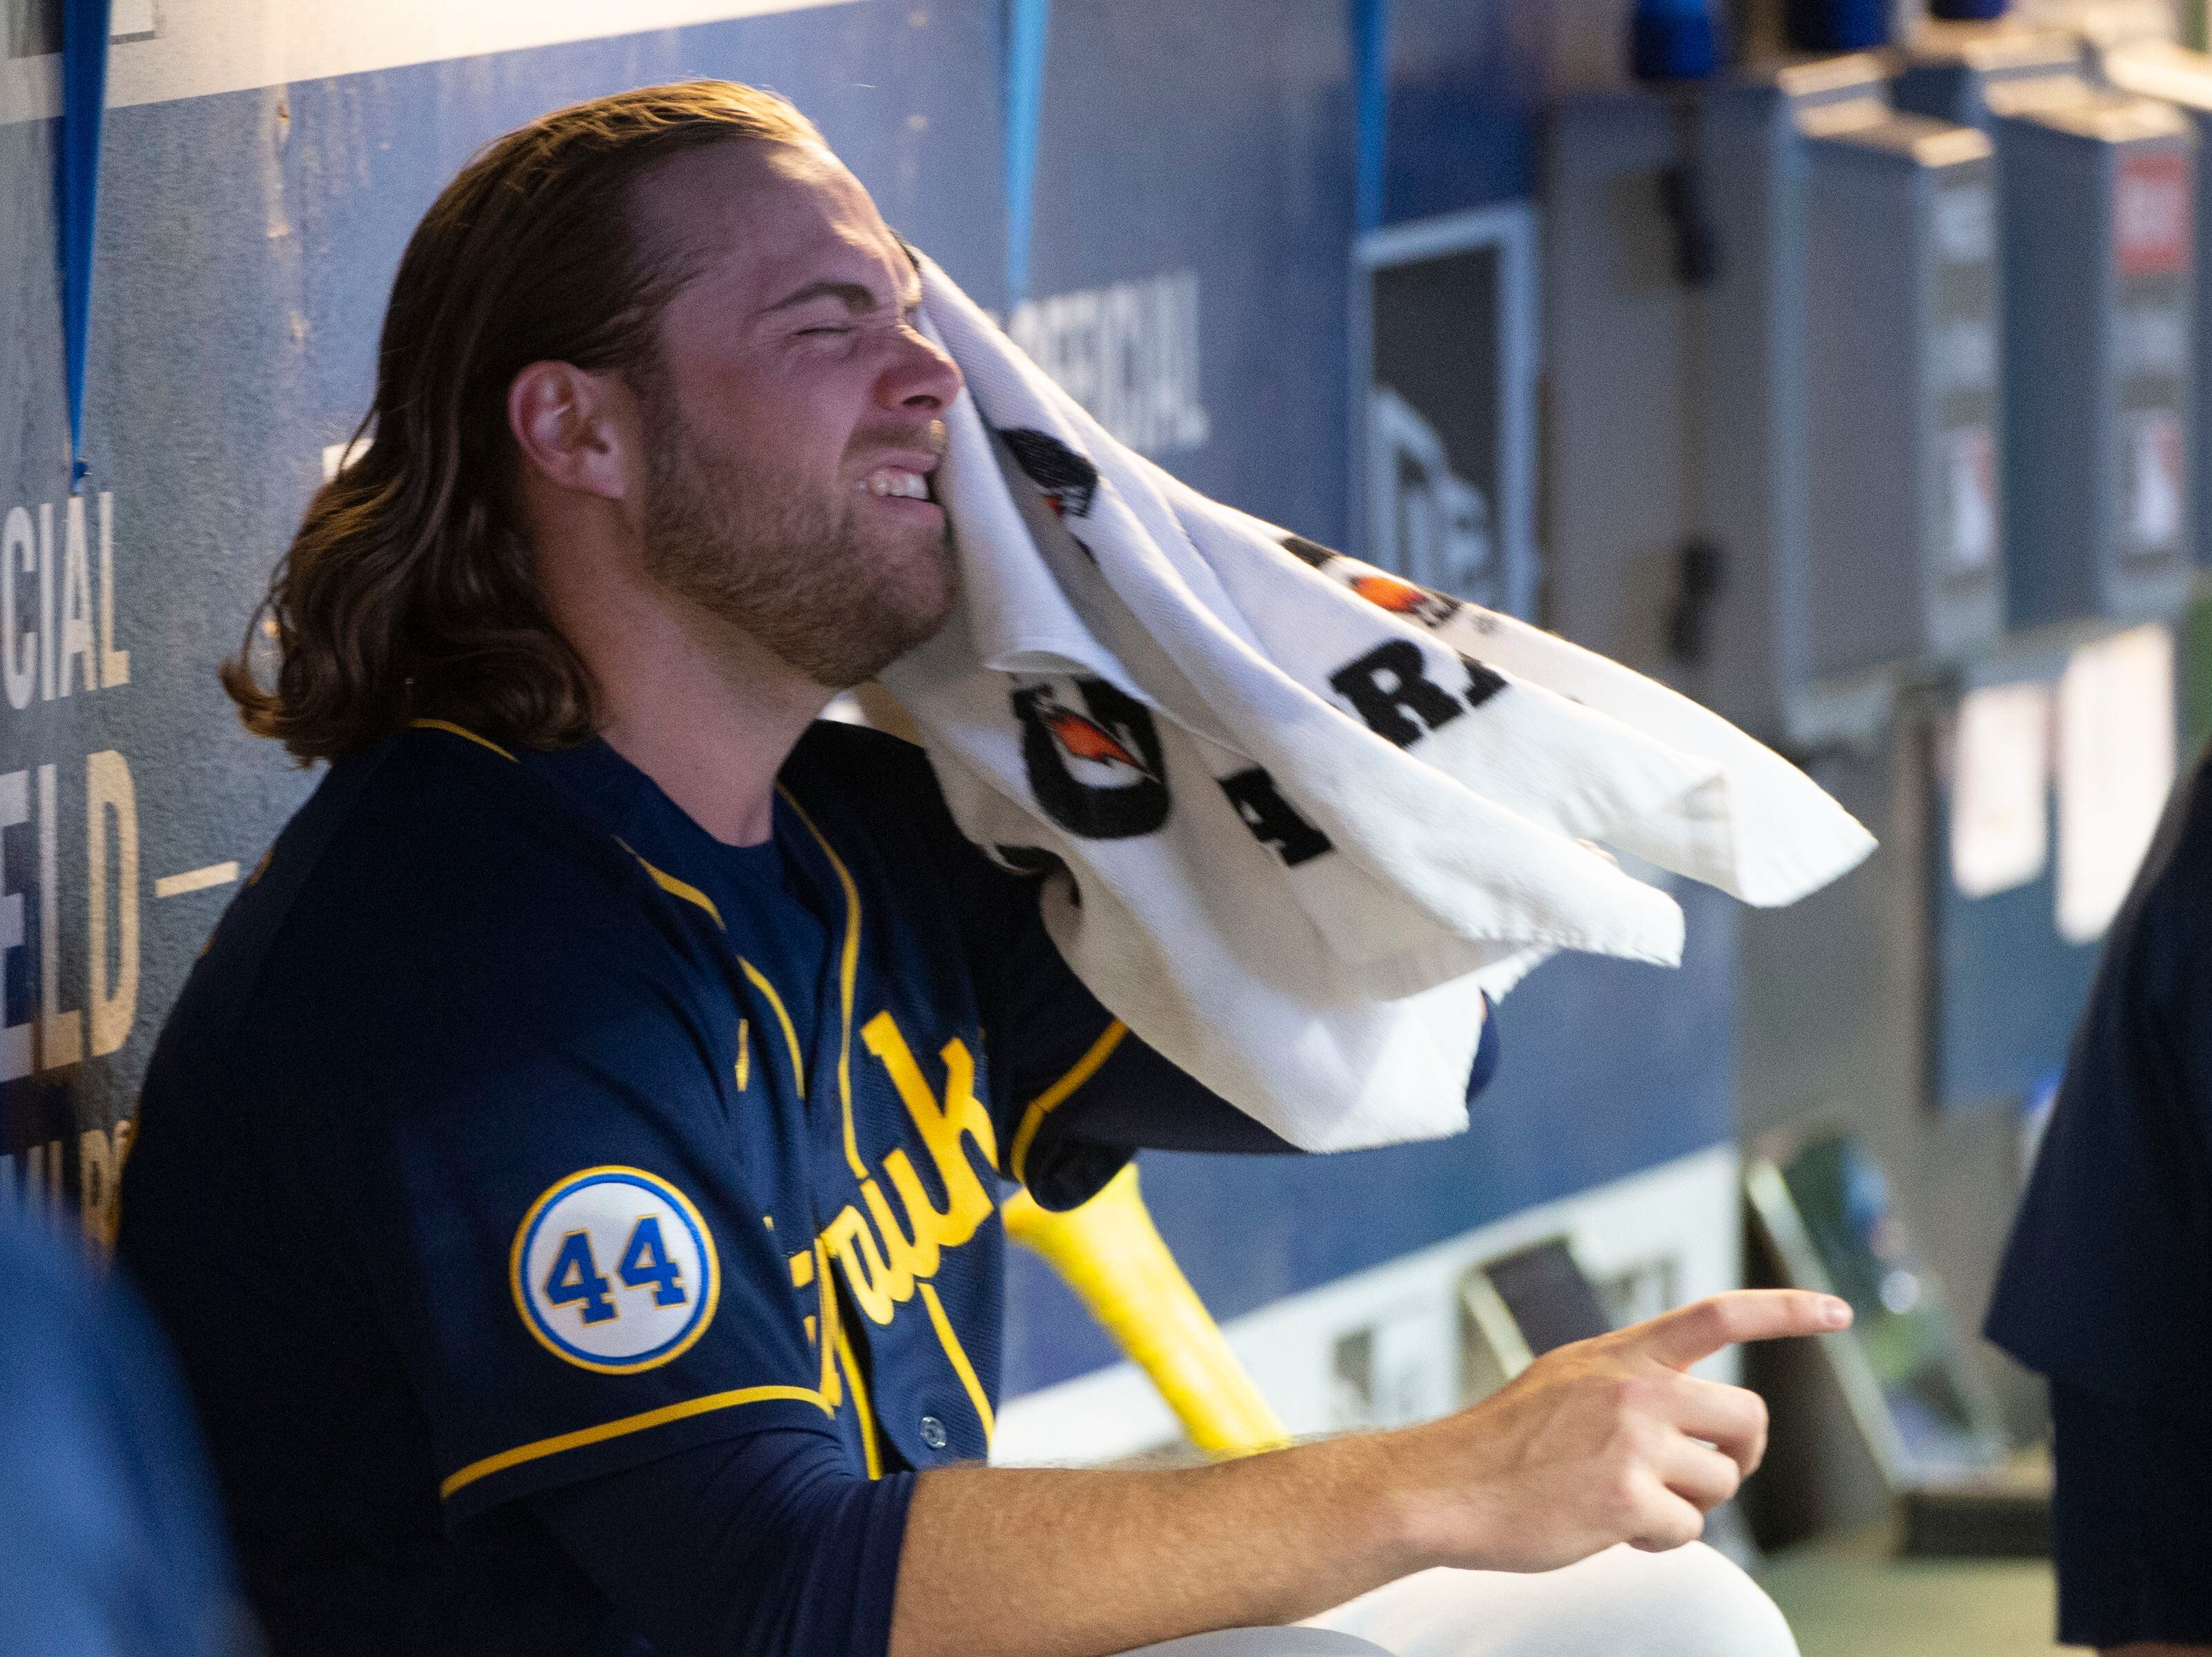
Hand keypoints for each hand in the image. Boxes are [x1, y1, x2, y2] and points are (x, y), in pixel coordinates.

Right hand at [1385, 1289, 1850, 1573]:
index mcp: (1621, 1354)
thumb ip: (1628, 1384)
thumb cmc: (1502, 1445)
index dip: (1787, 1310)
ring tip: (1630, 1503)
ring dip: (1689, 1503)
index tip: (1838, 1311)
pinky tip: (1614, 1530)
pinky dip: (1659, 1541)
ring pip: (1722, 1480)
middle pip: (1746, 1415)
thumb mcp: (1566, 1383)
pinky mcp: (1627, 1499)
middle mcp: (1634, 1387)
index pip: (1720, 1315)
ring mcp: (1633, 1441)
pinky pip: (1689, 1529)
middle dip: (1740, 1453)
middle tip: (1710, 1470)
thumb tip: (1692, 1422)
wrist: (1443, 1487)